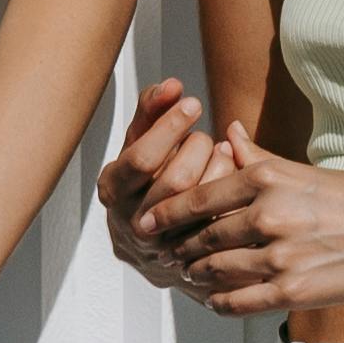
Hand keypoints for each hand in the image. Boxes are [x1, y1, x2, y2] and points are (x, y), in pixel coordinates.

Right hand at [96, 78, 235, 295]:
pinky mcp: (191, 258)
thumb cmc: (146, 176)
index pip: (142, 158)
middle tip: (203, 135)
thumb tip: (172, 84)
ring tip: (220, 151)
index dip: (170, 127)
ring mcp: (162, 245)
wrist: (149, 238)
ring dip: (217, 166)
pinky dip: (230, 189)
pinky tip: (230, 174)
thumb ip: (151, 110)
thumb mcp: (139, 142)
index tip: (194, 101)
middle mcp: (132, 222)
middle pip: (177, 179)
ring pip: (202, 200)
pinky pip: (220, 218)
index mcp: (113, 189)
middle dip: (197, 148)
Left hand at [153, 127, 343, 333]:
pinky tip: (213, 300)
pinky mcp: (294, 291)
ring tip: (186, 274)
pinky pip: (240, 302)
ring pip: (216, 270)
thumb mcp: (309, 171)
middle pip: (203, 236)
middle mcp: (269, 217)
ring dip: (196, 274)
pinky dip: (219, 302)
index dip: (168, 212)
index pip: (201, 197)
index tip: (148, 219)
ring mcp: (280, 257)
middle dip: (179, 246)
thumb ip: (263, 160)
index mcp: (270, 180)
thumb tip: (231, 135)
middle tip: (162, 251)